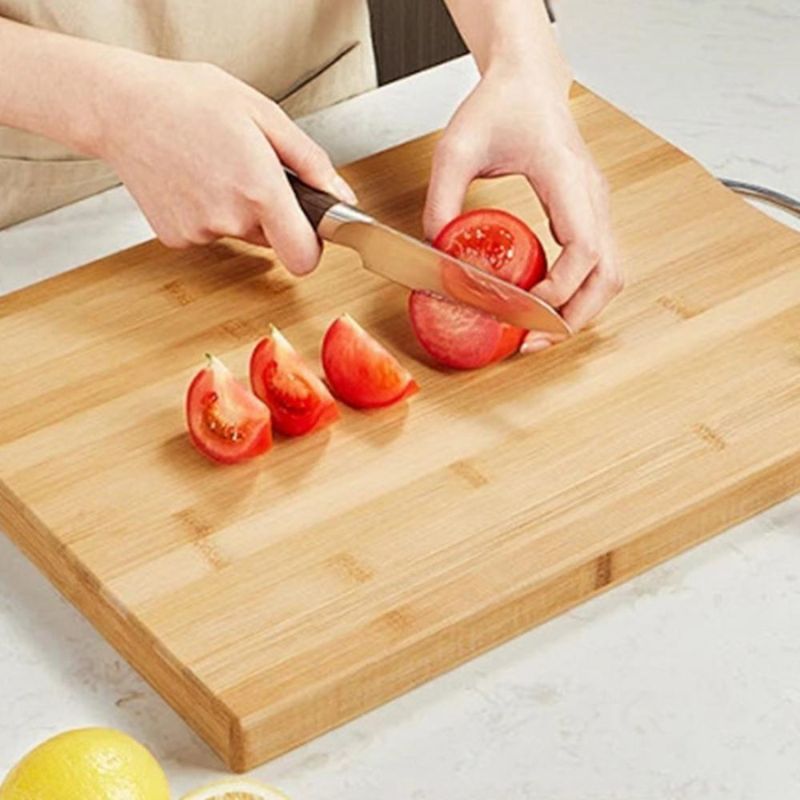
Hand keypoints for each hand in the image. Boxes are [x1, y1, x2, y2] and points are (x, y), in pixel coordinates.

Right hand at [96, 56, 355, 273]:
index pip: (303, 256)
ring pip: (240, 234)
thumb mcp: (264, 114)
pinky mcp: (176, 237)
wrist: (120, 106)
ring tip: (214, 166)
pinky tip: (191, 179)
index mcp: (259, 189)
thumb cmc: (189, 99)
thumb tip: (340, 197)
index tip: (309, 228)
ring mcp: (200, 232)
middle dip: (271, 213)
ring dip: (237, 210)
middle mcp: (230, 219)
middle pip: (273, 239)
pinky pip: (209, 233)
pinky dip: (207, 212)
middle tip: (248, 170)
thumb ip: (310, 162)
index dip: (312, 246)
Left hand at [423, 64, 621, 346]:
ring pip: (609, 275)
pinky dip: (576, 293)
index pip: (584, 249)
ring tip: (537, 331)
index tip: (523, 308)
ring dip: (580, 310)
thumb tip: (435, 252)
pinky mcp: (587, 213)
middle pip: (609, 275)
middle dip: (575, 317)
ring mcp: (595, 206)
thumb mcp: (455, 149)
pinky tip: (541, 302)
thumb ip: (442, 200)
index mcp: (566, 178)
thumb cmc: (500, 105)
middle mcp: (592, 197)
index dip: (559, 289)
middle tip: (533, 341)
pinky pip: (596, 265)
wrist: (526, 81)